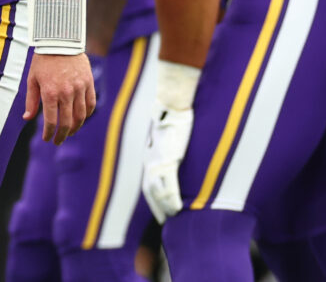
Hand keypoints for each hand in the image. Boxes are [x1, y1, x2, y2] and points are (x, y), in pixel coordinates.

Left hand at [23, 52, 95, 143]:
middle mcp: (66, 92)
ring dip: (75, 127)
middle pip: (67, 122)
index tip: (47, 139)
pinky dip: (87, 114)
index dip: (49, 134)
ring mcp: (79, 88)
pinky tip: (81, 118)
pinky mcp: (88, 82)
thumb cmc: (43, 60)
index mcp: (50, 92)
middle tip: (58, 141)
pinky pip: (90, 103)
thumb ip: (31, 100)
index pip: (51, 121)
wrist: (60, 40)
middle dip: (62, 135)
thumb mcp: (32, 79)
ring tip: (69, 132)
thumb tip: (27, 118)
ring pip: (81, 116)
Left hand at [142, 101, 193, 222]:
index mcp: (150, 156)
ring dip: (165, 206)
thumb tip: (169, 151)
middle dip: (156, 206)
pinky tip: (177, 208)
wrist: (171, 105)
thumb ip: (165, 146)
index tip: (159, 210)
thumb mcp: (164, 136)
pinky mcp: (168, 159)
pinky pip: (169, 184)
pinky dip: (171, 198)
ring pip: (159, 191)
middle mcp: (150, 160)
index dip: (153, 198)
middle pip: (150, 190)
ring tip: (173, 217)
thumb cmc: (170, 118)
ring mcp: (158, 161)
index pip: (148, 183)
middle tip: (163, 220)